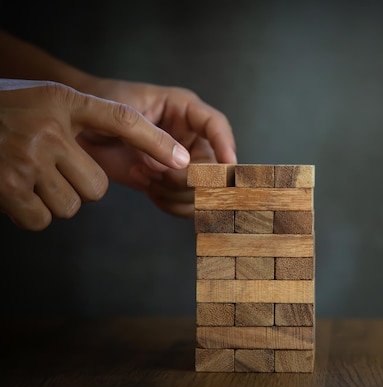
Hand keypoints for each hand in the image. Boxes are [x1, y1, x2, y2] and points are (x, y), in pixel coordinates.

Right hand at [0, 79, 190, 230]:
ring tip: (29, 178)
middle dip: (79, 186)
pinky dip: (31, 214)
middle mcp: (48, 127)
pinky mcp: (5, 187)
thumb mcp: (46, 101)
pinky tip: (14, 194)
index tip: (184, 161)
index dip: (156, 141)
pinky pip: (43, 219)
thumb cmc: (4, 112)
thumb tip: (149, 156)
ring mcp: (25, 158)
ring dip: (54, 200)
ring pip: (72, 205)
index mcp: (62, 100)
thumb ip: (85, 120)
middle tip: (51, 171)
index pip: (122, 118)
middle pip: (96, 185)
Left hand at [77, 77, 236, 217]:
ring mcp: (181, 162)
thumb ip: (155, 137)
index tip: (227, 166)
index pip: (217, 126)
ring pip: (201, 189)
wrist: (75, 127)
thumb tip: (185, 165)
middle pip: (213, 166)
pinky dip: (170, 203)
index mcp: (185, 110)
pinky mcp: (168, 181)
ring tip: (146, 178)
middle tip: (157, 174)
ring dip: (177, 192)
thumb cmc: (100, 106)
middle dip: (190, 178)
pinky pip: (184, 202)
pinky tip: (148, 189)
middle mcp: (190, 137)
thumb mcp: (125, 115)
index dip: (225, 146)